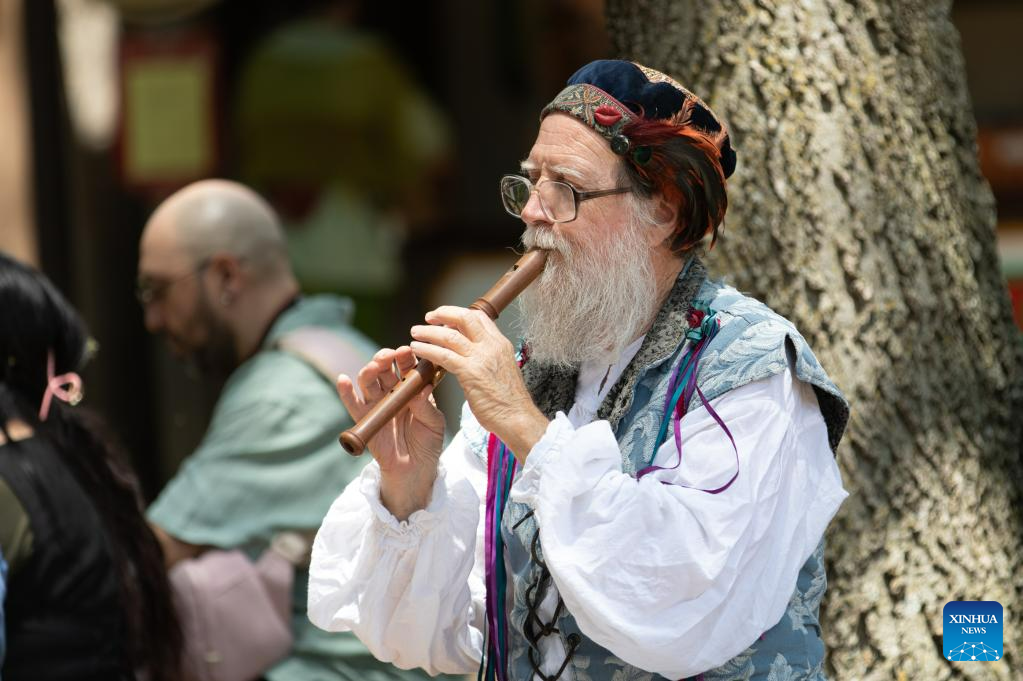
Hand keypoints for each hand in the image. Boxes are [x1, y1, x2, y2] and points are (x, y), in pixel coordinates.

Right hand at [336, 346, 444, 519]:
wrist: (416, 468)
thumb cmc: (428, 441)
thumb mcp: (434, 423)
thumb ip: (427, 407)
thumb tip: (420, 392)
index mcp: (410, 387)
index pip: (405, 365)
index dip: (405, 357)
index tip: (407, 351)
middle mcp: (391, 391)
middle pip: (384, 369)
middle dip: (384, 358)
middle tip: (389, 356)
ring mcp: (377, 403)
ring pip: (368, 381)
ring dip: (368, 371)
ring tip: (373, 367)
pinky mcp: (364, 419)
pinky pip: (352, 404)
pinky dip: (345, 392)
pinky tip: (342, 380)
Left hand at [409, 306, 547, 461]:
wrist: (518, 418)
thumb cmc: (510, 401)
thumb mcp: (502, 370)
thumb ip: (488, 359)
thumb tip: (472, 356)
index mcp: (501, 344)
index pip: (480, 317)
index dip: (460, 314)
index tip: (447, 318)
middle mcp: (492, 346)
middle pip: (465, 317)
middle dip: (444, 313)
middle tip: (429, 316)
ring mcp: (481, 358)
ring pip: (450, 335)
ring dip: (429, 331)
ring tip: (415, 332)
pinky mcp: (470, 372)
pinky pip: (443, 355)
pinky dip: (427, 349)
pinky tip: (418, 349)